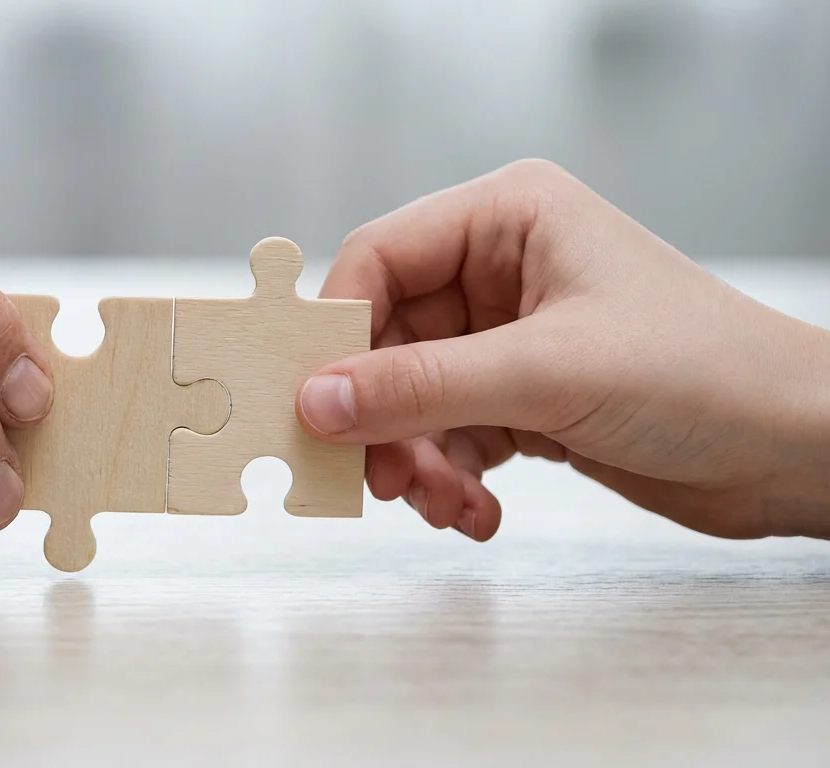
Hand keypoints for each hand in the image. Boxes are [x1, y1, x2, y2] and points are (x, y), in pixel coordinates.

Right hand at [297, 160, 829, 541]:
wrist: (794, 450)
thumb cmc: (704, 373)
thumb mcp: (546, 374)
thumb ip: (421, 387)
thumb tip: (316, 401)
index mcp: (506, 218)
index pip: (379, 258)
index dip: (337, 330)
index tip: (313, 401)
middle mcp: (500, 270)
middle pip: (386, 340)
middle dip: (381, 417)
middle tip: (378, 479)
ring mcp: (509, 338)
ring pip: (411, 398)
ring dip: (416, 460)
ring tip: (444, 505)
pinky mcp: (523, 398)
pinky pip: (448, 436)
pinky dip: (451, 480)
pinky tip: (479, 513)